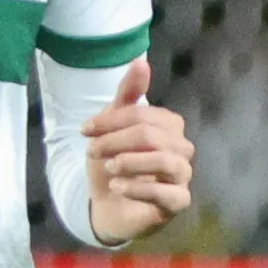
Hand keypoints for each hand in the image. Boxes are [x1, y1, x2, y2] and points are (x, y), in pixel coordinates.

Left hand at [81, 58, 192, 245]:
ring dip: (130, 162)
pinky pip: (168, 193)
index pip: (143, 115)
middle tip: (92, 151)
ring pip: (165, 161)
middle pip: (152, 135)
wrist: (109, 206)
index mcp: (170, 126)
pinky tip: (117, 187)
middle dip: (116, 141)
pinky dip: (139, 187)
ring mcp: (183, 176)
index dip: (112, 120)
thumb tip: (141, 61)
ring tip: (109, 168)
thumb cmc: (115, 164)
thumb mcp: (113, 128)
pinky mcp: (178, 202)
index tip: (85, 129)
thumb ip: (127, 96)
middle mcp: (182, 148)